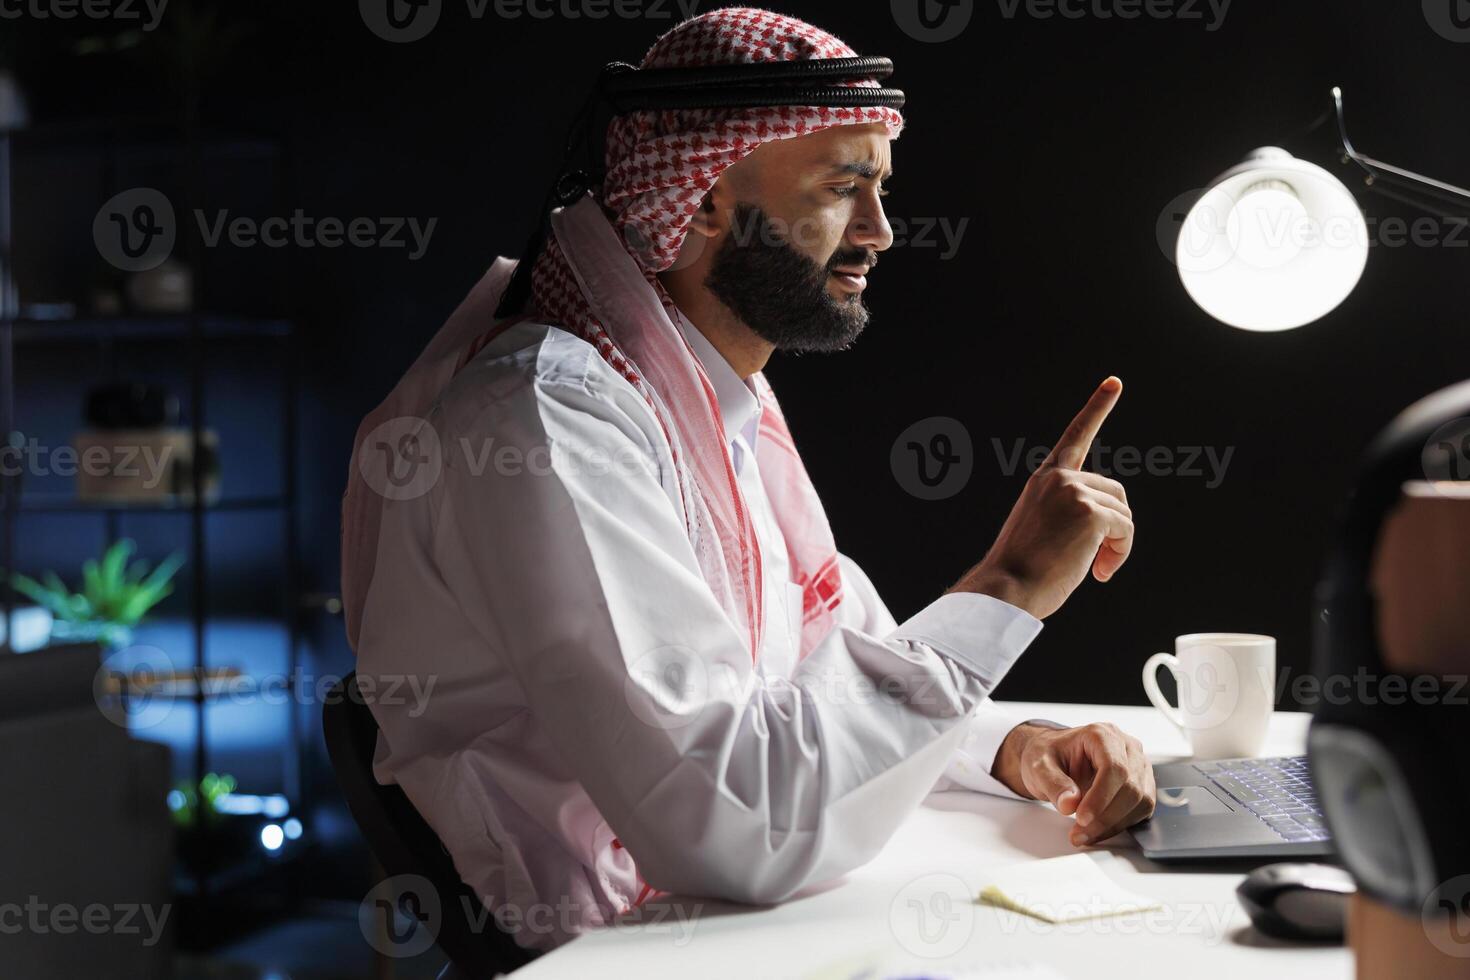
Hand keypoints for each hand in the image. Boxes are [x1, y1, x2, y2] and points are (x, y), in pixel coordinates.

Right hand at [953, 377, 1132, 619]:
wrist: (1006, 588)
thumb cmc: (1022, 572)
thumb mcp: (1044, 528)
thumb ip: (1070, 511)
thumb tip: (1111, 522)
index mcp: (1043, 480)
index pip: (1075, 436)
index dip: (1097, 407)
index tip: (1114, 382)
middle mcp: (1058, 478)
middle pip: (1114, 492)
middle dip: (1114, 527)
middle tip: (1098, 563)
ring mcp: (1074, 491)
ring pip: (1123, 513)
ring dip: (1117, 544)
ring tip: (1095, 568)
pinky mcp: (1091, 511)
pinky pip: (1125, 530)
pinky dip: (1119, 553)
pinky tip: (1099, 571)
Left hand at [992, 722, 1156, 845]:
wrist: (1054, 759)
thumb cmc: (1049, 756)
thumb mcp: (1039, 766)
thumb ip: (1052, 783)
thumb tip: (1069, 804)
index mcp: (1102, 734)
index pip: (1114, 767)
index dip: (1101, 797)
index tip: (1081, 818)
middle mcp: (1126, 746)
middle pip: (1130, 787)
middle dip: (1104, 817)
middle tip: (1078, 833)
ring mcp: (1138, 765)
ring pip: (1139, 801)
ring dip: (1112, 825)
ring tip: (1082, 834)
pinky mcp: (1142, 785)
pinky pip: (1140, 810)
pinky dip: (1118, 825)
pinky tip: (1096, 830)